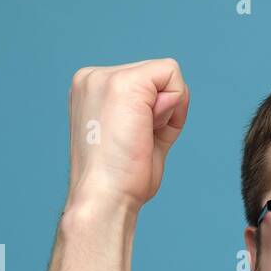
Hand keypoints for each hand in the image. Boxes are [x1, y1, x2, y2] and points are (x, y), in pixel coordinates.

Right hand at [65, 58, 189, 212]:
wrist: (105, 197)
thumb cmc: (120, 179)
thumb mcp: (136, 136)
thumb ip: (154, 112)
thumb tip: (178, 93)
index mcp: (92, 90)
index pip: (144, 83)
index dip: (156, 113)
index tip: (137, 140)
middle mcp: (93, 78)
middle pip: (156, 76)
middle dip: (161, 110)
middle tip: (137, 142)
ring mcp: (105, 77)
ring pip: (165, 73)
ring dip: (166, 111)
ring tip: (139, 137)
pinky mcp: (123, 83)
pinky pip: (172, 73)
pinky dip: (174, 104)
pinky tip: (148, 128)